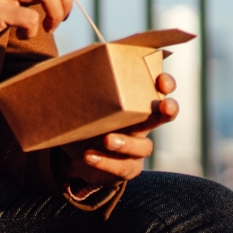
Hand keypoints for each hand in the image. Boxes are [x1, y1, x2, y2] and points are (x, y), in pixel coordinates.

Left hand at [56, 74, 178, 189]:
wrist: (74, 156)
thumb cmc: (82, 121)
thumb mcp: (80, 102)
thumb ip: (79, 85)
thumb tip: (64, 62)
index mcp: (133, 102)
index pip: (157, 89)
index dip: (165, 84)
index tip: (161, 80)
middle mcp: (141, 124)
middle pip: (165, 115)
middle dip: (168, 109)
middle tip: (164, 106)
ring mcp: (136, 149)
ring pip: (144, 146)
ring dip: (127, 142)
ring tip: (107, 140)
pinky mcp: (126, 169)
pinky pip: (121, 167)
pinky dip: (105, 162)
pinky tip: (89, 156)